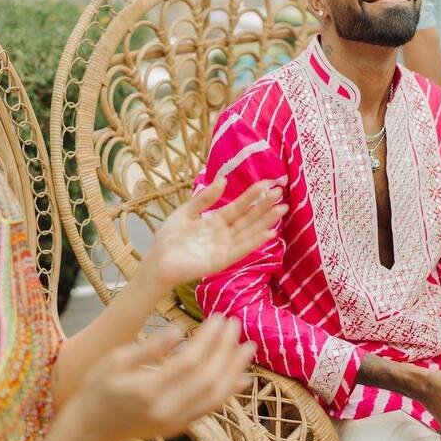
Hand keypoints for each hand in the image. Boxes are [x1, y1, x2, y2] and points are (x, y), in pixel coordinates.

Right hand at [40, 315, 255, 440]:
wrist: (90, 427)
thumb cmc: (98, 387)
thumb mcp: (115, 360)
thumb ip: (149, 347)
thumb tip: (179, 329)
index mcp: (147, 389)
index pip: (190, 361)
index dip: (209, 337)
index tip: (218, 317)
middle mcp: (165, 409)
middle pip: (208, 378)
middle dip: (226, 349)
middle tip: (235, 324)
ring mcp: (174, 421)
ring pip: (215, 396)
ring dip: (234, 369)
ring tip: (247, 346)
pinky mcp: (179, 426)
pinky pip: (211, 409)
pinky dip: (229, 392)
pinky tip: (242, 377)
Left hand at [146, 179, 286, 290]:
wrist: (158, 261)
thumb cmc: (170, 238)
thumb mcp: (186, 212)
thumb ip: (204, 198)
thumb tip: (224, 180)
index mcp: (215, 221)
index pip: (238, 207)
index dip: (252, 196)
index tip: (268, 184)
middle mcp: (224, 234)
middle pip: (248, 219)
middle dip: (264, 207)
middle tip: (281, 194)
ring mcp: (224, 248)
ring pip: (249, 232)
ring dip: (265, 222)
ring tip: (281, 210)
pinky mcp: (222, 261)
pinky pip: (241, 250)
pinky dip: (254, 242)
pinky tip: (268, 233)